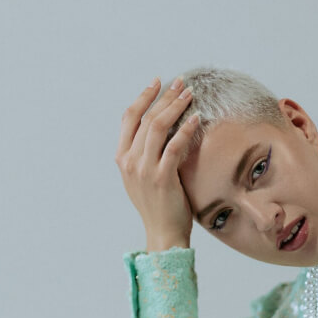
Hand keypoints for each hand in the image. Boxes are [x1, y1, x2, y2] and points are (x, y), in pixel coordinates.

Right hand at [115, 75, 198, 248]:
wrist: (163, 234)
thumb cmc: (158, 206)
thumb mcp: (143, 177)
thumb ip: (144, 155)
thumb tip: (159, 130)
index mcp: (122, 158)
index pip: (129, 118)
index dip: (143, 97)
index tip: (158, 83)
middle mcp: (129, 161)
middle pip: (145, 118)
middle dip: (165, 96)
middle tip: (182, 83)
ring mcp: (143, 170)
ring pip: (157, 127)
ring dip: (175, 106)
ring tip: (190, 95)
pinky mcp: (161, 178)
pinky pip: (173, 146)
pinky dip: (185, 129)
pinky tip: (196, 118)